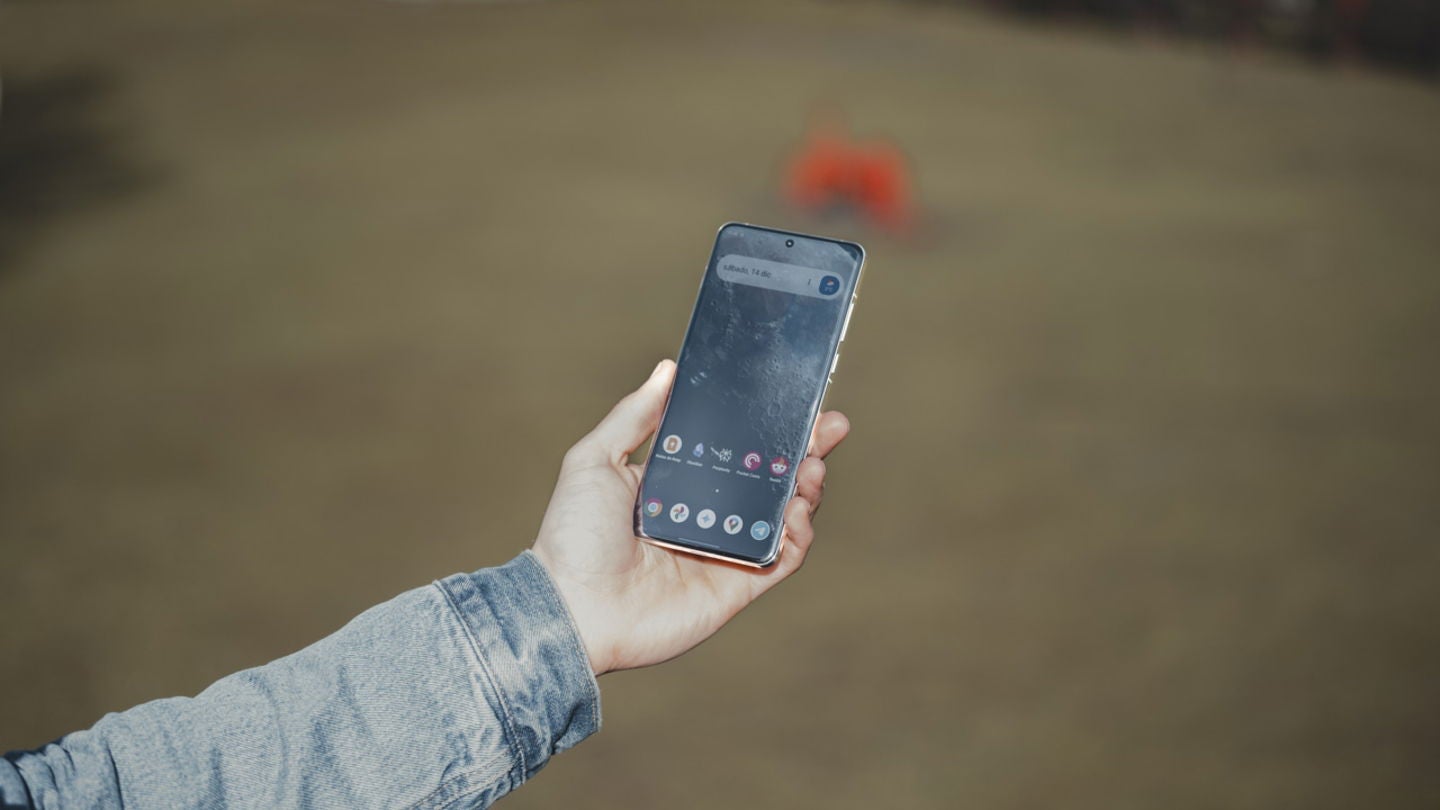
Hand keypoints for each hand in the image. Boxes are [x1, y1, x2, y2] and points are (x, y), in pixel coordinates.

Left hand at [531, 359, 849, 674]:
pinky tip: (798, 510)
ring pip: (783, 515)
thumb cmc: (573, 537)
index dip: (765, 426)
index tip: (793, 401)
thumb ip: (633, 415)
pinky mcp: (737, 587)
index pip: (733, 448)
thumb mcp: (594, 460)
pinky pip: (783, 559)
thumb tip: (667, 369)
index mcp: (676, 485)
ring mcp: (724, 552)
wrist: (572, 609)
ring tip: (812, 467)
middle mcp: (705, 516)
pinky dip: (799, 535)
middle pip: (769, 477)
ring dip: (807, 488)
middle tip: (832, 424)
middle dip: (806, 449)